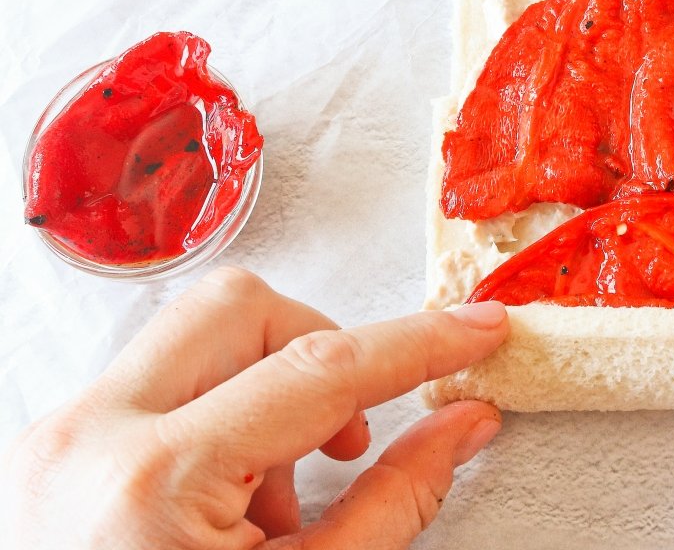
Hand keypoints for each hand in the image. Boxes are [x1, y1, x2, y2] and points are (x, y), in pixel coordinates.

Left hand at [1, 267, 508, 548]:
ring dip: (267, 391)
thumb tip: (462, 424)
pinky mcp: (55, 449)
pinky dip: (220, 420)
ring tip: (276, 501)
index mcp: (154, 485)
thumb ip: (394, 502)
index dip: (417, 344)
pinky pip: (158, 384)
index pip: (319, 371)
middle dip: (318, 349)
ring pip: (195, 336)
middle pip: (239, 309)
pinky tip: (228, 508)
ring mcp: (61, 439)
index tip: (473, 331)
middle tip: (347, 434)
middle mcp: (90, 438)